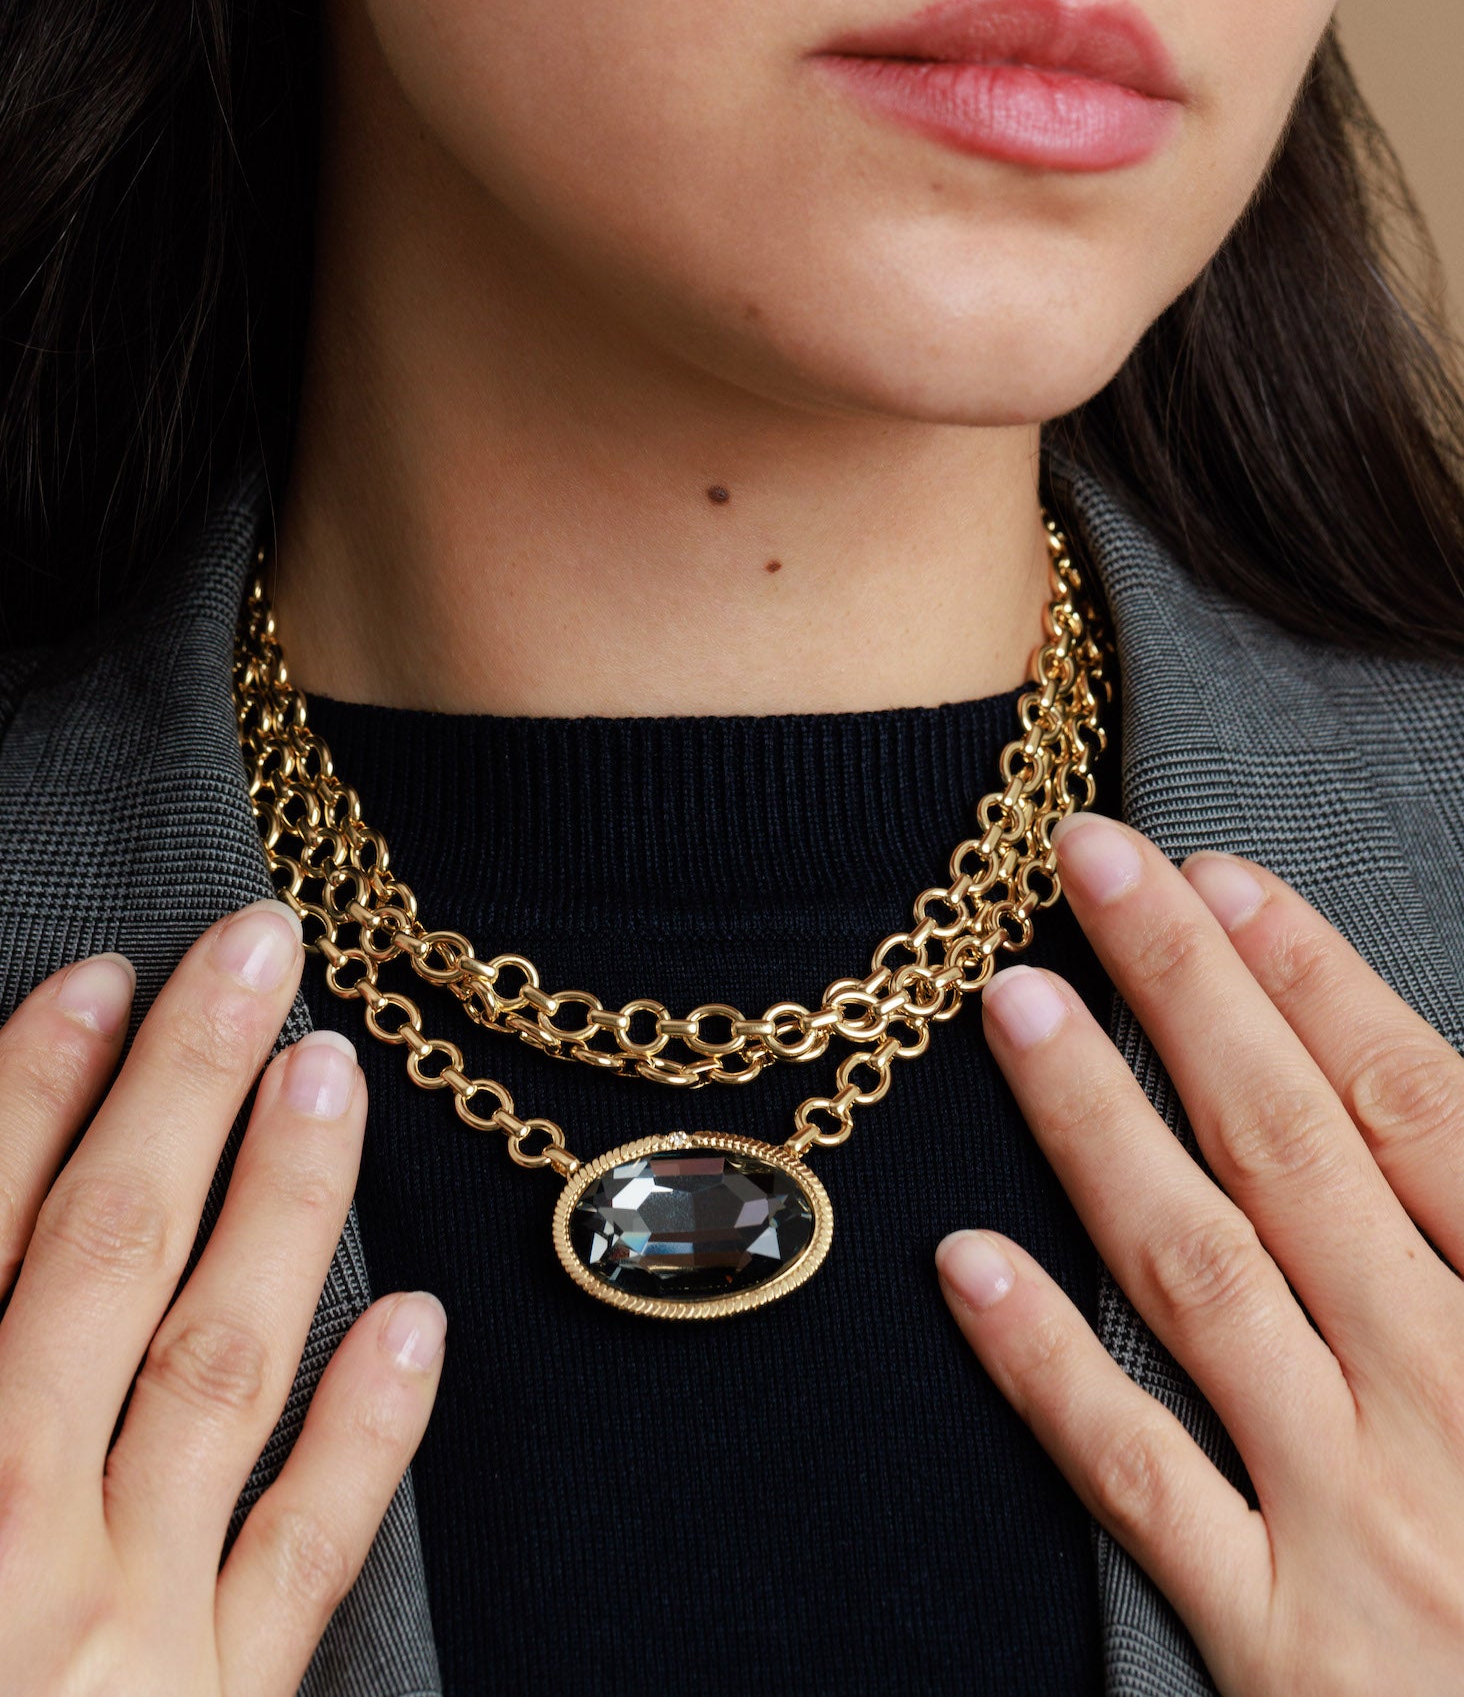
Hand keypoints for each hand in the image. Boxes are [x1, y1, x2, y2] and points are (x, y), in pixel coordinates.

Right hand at [0, 901, 444, 1695]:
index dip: (27, 1103)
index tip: (97, 979)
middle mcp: (10, 1550)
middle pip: (103, 1272)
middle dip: (179, 1093)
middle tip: (256, 947)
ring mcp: (127, 1645)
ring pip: (218, 1375)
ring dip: (283, 1209)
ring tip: (337, 1071)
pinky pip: (307, 1565)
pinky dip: (368, 1437)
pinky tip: (417, 1318)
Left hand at [936, 811, 1463, 1696]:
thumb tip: (1416, 1096)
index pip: (1416, 1114)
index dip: (1315, 983)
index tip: (1219, 877)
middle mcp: (1454, 1406)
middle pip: (1296, 1155)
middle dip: (1189, 994)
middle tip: (1091, 864)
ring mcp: (1361, 1526)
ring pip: (1204, 1279)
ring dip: (1101, 1129)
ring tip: (1017, 1006)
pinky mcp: (1283, 1652)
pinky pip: (1144, 1483)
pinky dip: (1050, 1366)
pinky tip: (967, 1264)